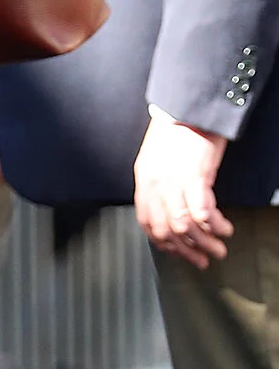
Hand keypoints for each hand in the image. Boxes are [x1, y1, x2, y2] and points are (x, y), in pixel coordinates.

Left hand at [134, 107, 232, 269]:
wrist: (188, 108)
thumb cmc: (176, 131)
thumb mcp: (156, 160)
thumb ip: (157, 184)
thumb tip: (168, 208)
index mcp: (143, 182)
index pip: (147, 223)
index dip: (162, 242)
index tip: (177, 252)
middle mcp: (155, 185)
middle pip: (166, 230)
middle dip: (185, 251)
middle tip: (201, 260)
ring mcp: (173, 182)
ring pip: (185, 226)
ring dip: (203, 242)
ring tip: (218, 250)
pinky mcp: (195, 177)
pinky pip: (203, 212)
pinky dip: (215, 225)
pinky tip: (224, 229)